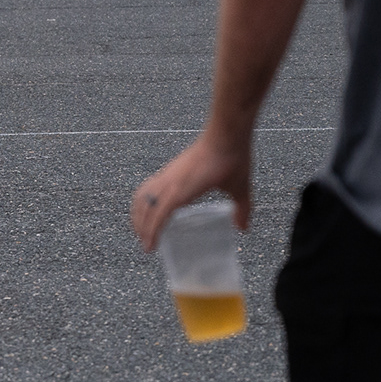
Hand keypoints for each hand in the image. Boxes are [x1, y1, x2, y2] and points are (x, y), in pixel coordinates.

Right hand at [129, 130, 252, 250]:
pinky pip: (148, 185)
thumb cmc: (230, 159)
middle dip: (141, 227)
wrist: (224, 133)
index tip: (149, 248)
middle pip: (145, 207)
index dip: (152, 232)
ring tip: (139, 227)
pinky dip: (143, 199)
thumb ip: (242, 209)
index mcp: (182, 190)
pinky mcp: (170, 168)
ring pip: (142, 195)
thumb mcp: (240, 188)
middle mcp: (169, 182)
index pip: (159, 215)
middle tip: (145, 245)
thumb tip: (242, 229)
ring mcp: (167, 174)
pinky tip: (148, 205)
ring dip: (137, 213)